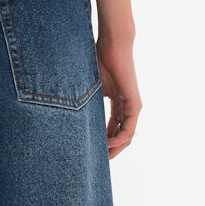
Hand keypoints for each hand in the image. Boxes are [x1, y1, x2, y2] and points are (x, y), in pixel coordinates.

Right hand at [95, 37, 141, 158]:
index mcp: (117, 102)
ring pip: (126, 136)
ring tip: (102, 157)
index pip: (112, 128)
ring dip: (114, 148)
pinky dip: (119, 139)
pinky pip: (129, 128)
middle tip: (97, 161)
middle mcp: (126, 106)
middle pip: (120, 136)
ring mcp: (132, 106)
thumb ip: (87, 101)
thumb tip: (69, 114)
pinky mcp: (135, 103)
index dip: (103, 141)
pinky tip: (107, 144)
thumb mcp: (90, 85)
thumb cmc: (100, 58)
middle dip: (109, 150)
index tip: (92, 151)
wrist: (114, 44)